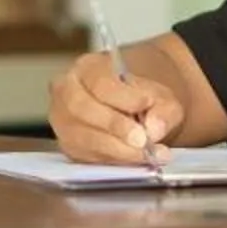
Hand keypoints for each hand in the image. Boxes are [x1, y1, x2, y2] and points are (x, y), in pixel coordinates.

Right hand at [48, 50, 182, 165]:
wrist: (132, 114)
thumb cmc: (140, 99)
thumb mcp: (161, 97)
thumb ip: (163, 109)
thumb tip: (154, 129)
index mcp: (88, 68)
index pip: (99, 81)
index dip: (122, 96)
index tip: (146, 104)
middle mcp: (66, 92)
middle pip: (81, 107)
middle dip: (113, 125)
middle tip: (141, 139)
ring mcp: (63, 121)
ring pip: (81, 136)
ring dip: (116, 148)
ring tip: (146, 153)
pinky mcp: (68, 146)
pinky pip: (86, 155)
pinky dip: (112, 159)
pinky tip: (134, 158)